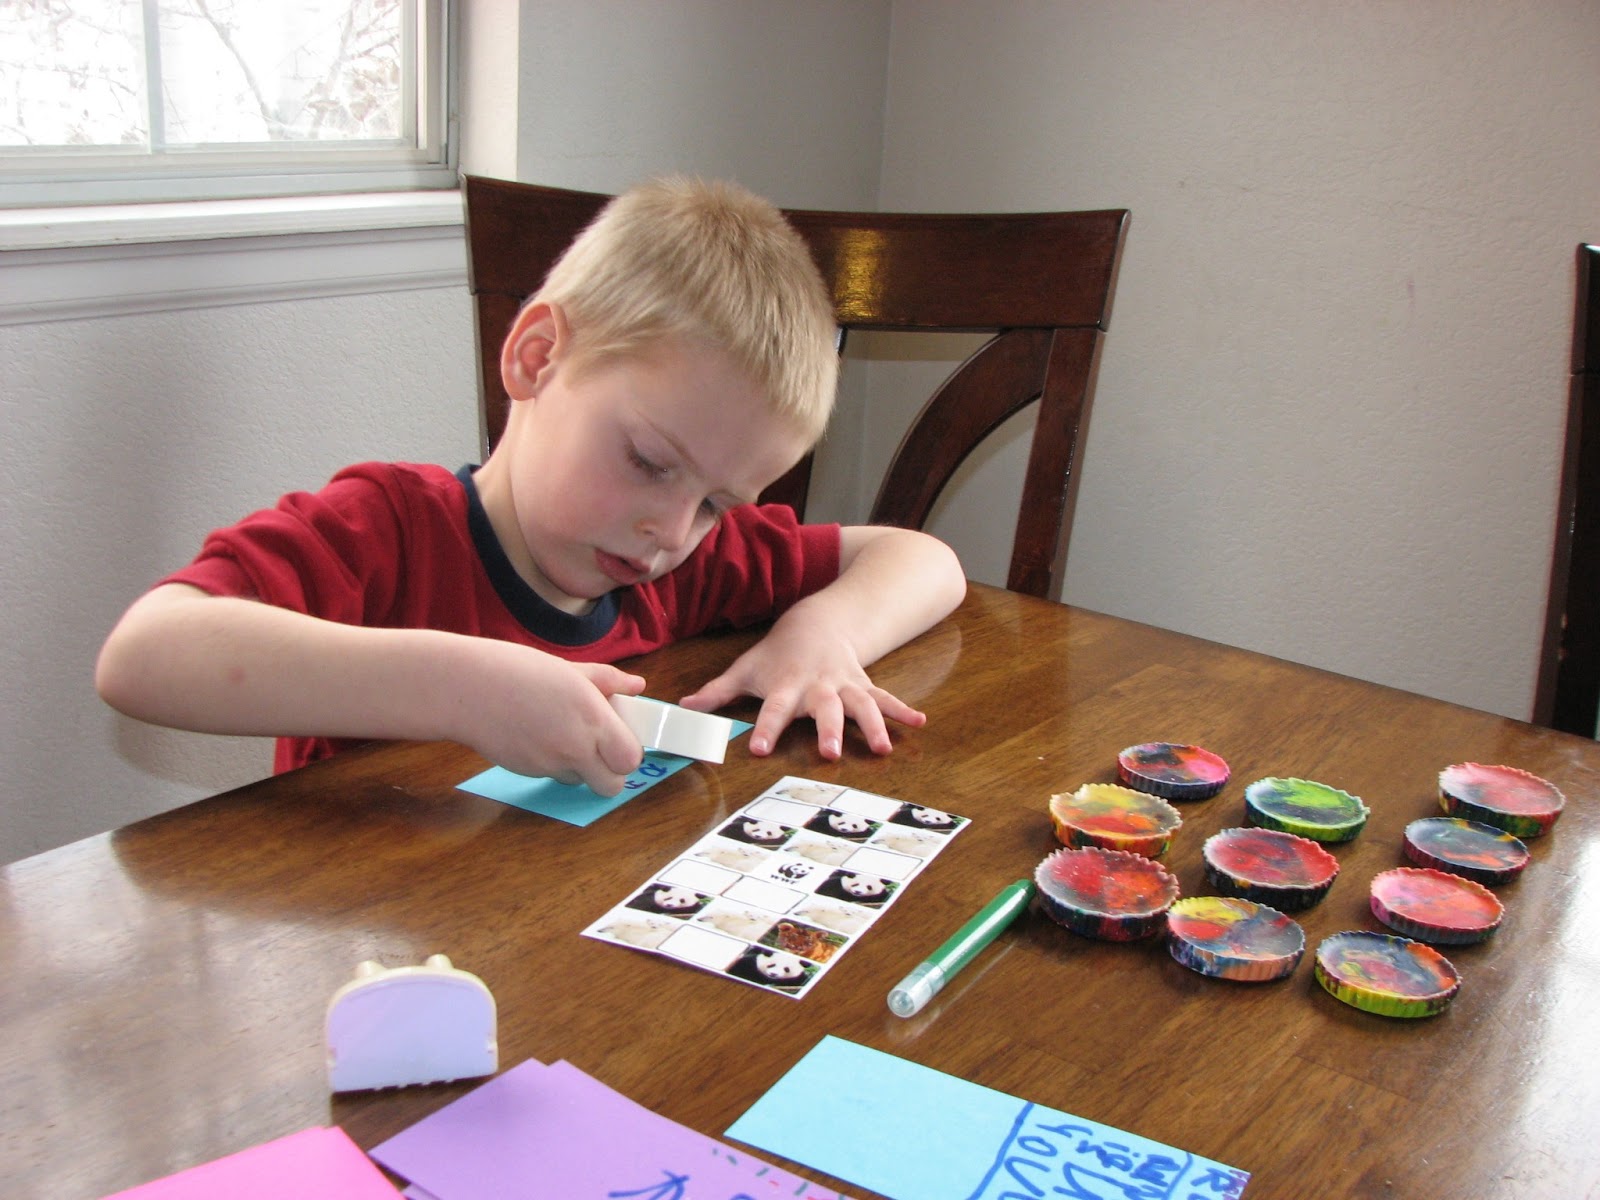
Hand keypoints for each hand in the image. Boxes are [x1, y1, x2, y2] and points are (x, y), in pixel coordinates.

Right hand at [461, 643, 647, 793]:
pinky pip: (552, 775)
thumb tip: (637, 685)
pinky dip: (552, 763)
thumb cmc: (517, 671)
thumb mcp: (569, 669)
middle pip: (612, 787)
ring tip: (560, 734)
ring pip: (580, 781)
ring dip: (578, 767)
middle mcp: (574, 747)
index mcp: (592, 718)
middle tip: (600, 750)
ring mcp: (549, 764)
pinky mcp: (527, 773)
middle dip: (610, 774)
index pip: (630, 760)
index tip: (619, 740)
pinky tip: (537, 736)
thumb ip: (607, 681)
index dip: (628, 754)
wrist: (465, 689)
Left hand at [677, 610, 924, 759]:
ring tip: (883, 748)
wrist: (817, 620)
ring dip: (872, 726)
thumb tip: (682, 709)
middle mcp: (818, 687)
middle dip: (828, 730)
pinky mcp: (863, 685)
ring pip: (861, 705)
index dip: (767, 728)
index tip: (760, 750)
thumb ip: (716, 692)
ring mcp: (844, 685)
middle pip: (824, 709)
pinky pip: (885, 698)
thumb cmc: (776, 653)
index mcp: (787, 685)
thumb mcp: (745, 668)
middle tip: (830, 755)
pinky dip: (902, 710)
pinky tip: (919, 724)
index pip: (774, 709)